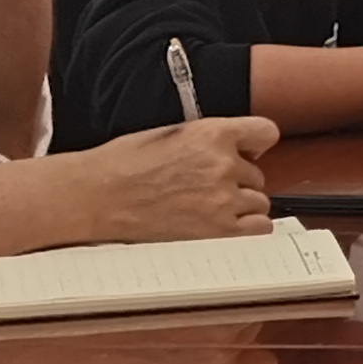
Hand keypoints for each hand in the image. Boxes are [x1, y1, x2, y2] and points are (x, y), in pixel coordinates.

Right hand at [68, 117, 279, 239]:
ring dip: (240, 206)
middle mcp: (223, 164)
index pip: (266, 133)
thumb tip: (238, 147)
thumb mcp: (173, 133)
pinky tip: (223, 226)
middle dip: (237, 181)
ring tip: (207, 208)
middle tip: (206, 188)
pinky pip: (258, 228)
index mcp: (213, 133)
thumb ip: (210, 138)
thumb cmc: (123, 164)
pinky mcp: (217, 230)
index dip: (256, 145)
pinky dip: (246, 228)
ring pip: (258, 202)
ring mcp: (222, 199)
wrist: (96, 195)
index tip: (247, 153)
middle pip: (257, 174)